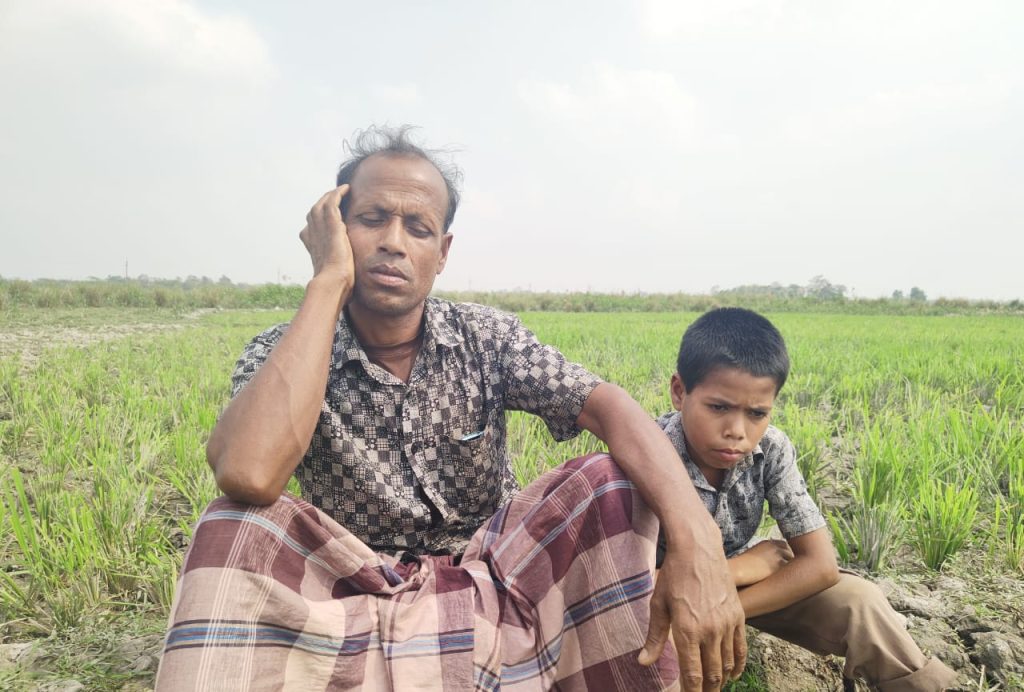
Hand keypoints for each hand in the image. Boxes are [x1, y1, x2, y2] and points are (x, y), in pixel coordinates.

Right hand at [299, 185, 354, 284]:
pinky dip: (337, 193)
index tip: (331, 214)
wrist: (333, 281)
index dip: (320, 217)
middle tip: (336, 196)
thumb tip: (345, 271)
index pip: (312, 224)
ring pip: (322, 203)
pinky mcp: (331, 224)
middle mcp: (311, 232)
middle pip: (314, 211)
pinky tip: (346, 189)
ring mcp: (319, 227)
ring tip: (342, 190)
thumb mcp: (332, 269)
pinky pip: (332, 201)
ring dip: (331, 195)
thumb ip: (336, 263)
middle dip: (324, 202)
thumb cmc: (336, 282)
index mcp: (310, 242)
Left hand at [640, 542, 746, 690]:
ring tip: (713, 688)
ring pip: (727, 664)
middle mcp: (710, 631)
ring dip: (721, 681)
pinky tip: (732, 674)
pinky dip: (737, 665)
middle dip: (707, 691)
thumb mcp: (658, 605)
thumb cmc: (673, 575)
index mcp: (686, 630)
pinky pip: (740, 648)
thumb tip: (643, 662)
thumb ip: (654, 637)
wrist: (699, 550)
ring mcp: (726, 624)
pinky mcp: (738, 616)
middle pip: (712, 674)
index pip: (692, 673)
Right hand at [729, 539, 792, 585]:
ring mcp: (778, 556)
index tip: (787, 559)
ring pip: (791, 561)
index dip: (786, 553)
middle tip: (792, 569)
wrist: (738, 569)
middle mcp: (775, 547)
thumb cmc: (742, 564)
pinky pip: (789, 570)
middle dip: (791, 559)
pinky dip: (789, 574)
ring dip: (791, 567)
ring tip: (791, 576)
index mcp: (768, 543)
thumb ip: (765, 553)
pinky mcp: (779, 566)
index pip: (784, 545)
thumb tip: (771, 561)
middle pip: (790, 552)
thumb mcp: (755, 553)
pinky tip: (788, 580)